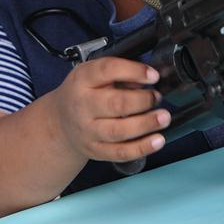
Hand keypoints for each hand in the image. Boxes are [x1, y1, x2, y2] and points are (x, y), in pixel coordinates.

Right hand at [50, 57, 169, 163]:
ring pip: (118, 131)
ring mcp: (88, 131)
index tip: (153, 75)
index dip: (133, 71)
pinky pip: (120, 152)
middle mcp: (82, 105)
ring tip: (163, 118)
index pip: (107, 70)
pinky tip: (158, 141)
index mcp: (83, 79)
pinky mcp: (95, 150)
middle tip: (158, 97)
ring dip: (145, 125)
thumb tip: (148, 78)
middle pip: (115, 104)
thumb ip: (119, 73)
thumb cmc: (84, 93)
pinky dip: (141, 148)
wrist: (60, 122)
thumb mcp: (94, 74)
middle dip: (142, 100)